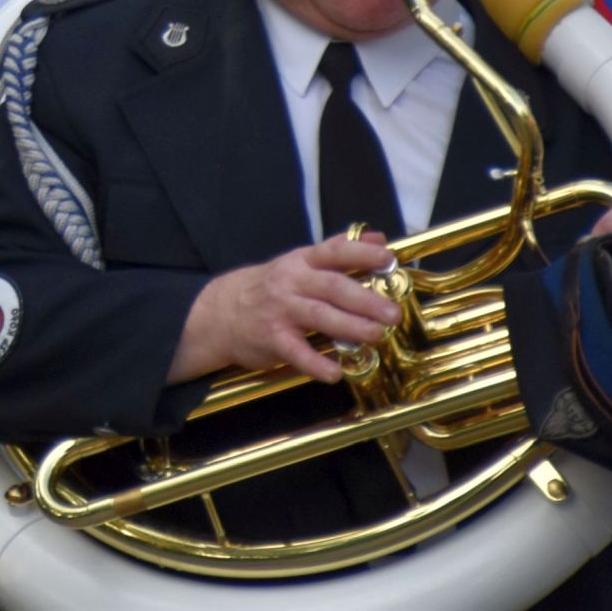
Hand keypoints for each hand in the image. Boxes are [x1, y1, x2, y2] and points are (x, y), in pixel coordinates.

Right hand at [177, 236, 399, 383]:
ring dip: (350, 327)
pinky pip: (296, 351)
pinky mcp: (271, 338)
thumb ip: (338, 252)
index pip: (334, 252)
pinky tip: (336, 373)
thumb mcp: (299, 263)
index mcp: (301, 261)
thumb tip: (379, 238)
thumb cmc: (269, 288)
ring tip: (376, 335)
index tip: (388, 259)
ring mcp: (279, 309)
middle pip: (332, 287)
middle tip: (392, 313)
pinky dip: (316, 363)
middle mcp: (291, 281)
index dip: (362, 254)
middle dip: (365, 300)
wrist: (219, 313)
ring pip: (319, 316)